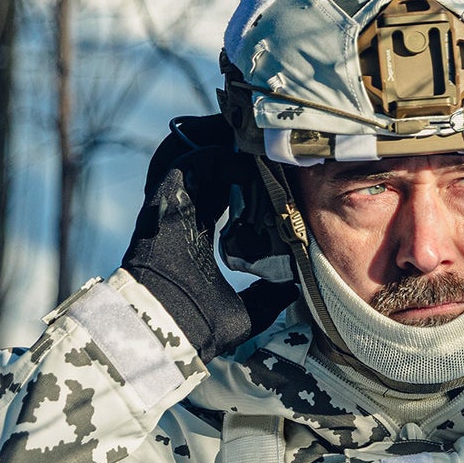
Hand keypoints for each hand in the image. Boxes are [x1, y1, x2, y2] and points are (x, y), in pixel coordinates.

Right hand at [121, 115, 257, 361]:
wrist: (165, 332)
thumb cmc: (199, 325)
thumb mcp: (249, 310)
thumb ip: (271, 296)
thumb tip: (299, 288)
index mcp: (197, 231)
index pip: (220, 185)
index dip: (244, 170)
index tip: (274, 164)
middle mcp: (182, 211)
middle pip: (204, 158)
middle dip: (231, 142)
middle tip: (264, 135)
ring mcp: (169, 203)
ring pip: (191, 151)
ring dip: (220, 138)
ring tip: (251, 130)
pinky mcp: (164, 201)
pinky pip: (187, 161)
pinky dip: (214, 151)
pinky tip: (242, 150)